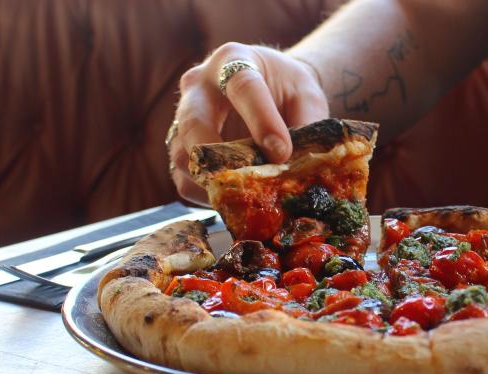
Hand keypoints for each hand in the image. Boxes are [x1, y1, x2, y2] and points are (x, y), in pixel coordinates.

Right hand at [168, 43, 328, 203]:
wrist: (269, 90)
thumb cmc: (286, 89)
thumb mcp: (306, 96)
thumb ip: (307, 123)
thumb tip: (300, 164)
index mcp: (233, 60)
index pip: (242, 86)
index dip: (261, 120)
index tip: (282, 152)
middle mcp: (198, 86)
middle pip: (193, 122)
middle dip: (219, 158)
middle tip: (248, 182)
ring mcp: (183, 118)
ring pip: (182, 156)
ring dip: (214, 183)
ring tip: (248, 195)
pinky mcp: (181, 148)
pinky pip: (183, 180)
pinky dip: (207, 196)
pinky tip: (236, 198)